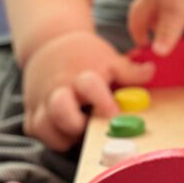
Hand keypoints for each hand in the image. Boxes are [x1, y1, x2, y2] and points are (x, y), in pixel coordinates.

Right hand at [22, 32, 154, 150]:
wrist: (50, 44)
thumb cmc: (86, 55)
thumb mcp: (109, 59)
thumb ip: (130, 71)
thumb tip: (152, 71)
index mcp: (82, 74)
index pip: (89, 85)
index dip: (102, 101)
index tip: (113, 112)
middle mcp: (59, 88)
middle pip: (60, 109)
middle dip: (76, 124)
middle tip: (90, 127)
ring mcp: (42, 101)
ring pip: (44, 126)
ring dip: (63, 136)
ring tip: (80, 133)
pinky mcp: (32, 112)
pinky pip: (36, 131)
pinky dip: (50, 138)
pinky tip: (67, 134)